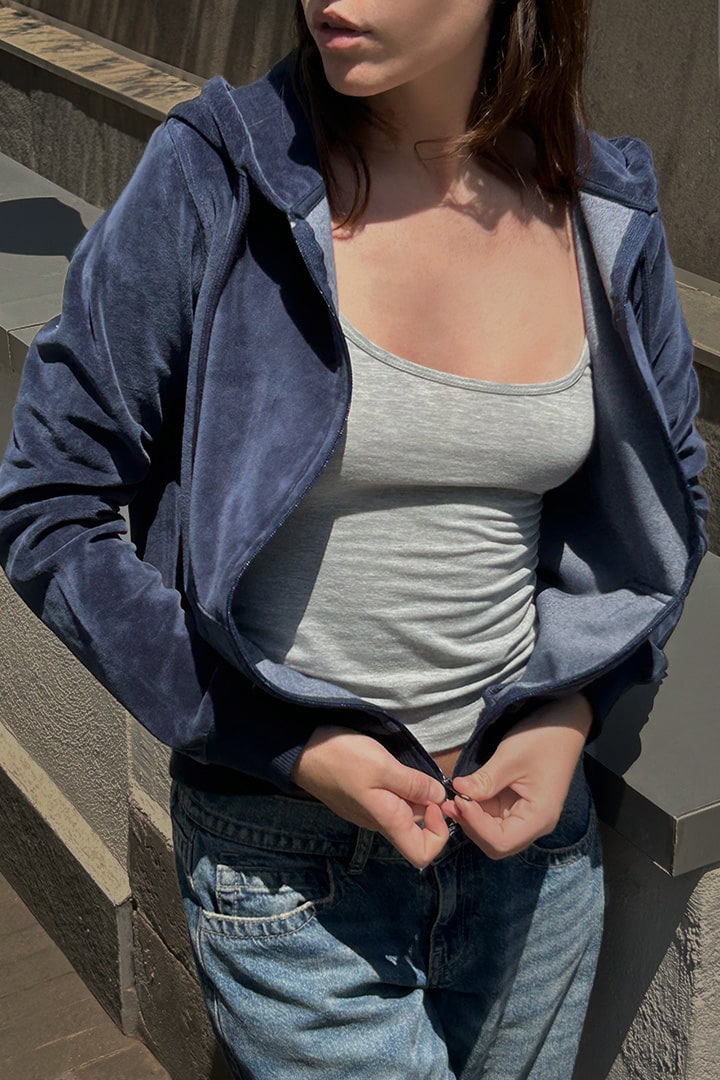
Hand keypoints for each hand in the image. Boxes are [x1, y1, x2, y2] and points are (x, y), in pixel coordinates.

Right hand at [292, 726, 449, 868]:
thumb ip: (413, 784)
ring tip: (409, 770)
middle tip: (428, 778)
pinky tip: (394, 769)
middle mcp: (379, 823)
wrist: (300, 751)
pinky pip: (389, 802)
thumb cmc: (342, 757)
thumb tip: (439, 797)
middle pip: (415, 831)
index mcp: (387, 820)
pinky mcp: (361, 799)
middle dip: (430, 807)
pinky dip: (399, 789)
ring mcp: (368, 812)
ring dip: (414, 795)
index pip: (423, 854)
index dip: (438, 834)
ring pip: (403, 813)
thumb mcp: (383, 766)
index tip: (435, 803)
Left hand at [446, 694, 591, 859]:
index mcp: (539, 818)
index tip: (459, 801)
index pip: (501, 842)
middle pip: (496, 843)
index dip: (475, 826)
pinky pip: (494, 816)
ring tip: (452, 798)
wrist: (563, 724)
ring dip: (471, 818)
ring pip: (492, 831)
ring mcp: (526, 815)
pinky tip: (464, 794)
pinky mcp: (518, 805)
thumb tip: (457, 792)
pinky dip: (477, 809)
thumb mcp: (509, 758)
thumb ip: (484, 781)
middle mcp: (534, 824)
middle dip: (470, 825)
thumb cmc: (542, 739)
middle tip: (449, 802)